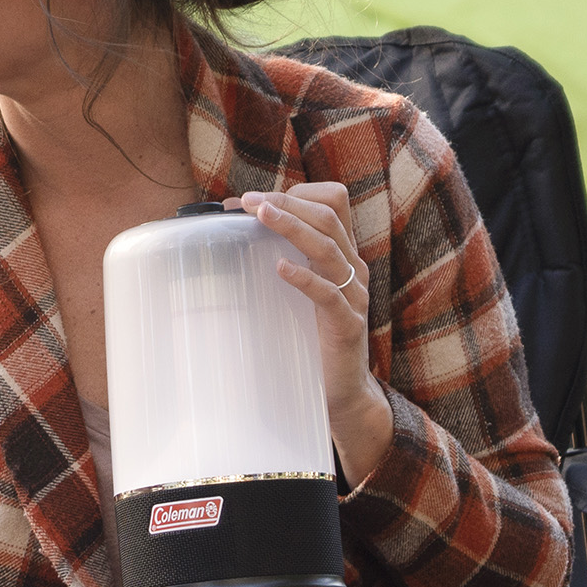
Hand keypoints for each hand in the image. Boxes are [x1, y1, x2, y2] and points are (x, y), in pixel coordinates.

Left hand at [237, 183, 393, 472]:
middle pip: (327, 216)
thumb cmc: (312, 341)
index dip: (294, 194)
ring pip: (328, 247)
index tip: (251, 200)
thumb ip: (279, 263)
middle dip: (287, 202)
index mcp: (341, 256)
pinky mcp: (348, 325)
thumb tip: (231, 238)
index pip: (332, 202)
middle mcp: (353, 269)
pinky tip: (280, 269)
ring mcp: (354, 296)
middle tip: (249, 201)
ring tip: (261, 216)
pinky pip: (330, 294)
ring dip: (292, 227)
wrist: (342, 392)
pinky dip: (304, 277)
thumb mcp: (297, 294)